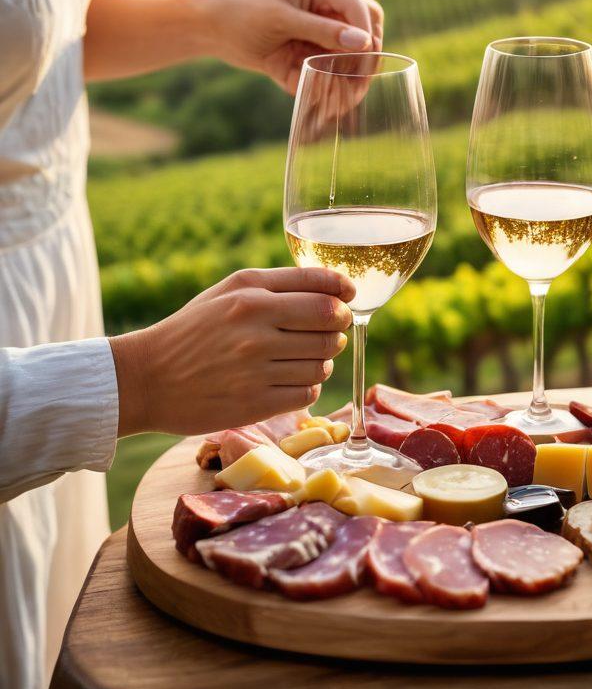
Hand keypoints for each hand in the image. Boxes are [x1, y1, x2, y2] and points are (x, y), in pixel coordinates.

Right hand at [109, 267, 353, 436]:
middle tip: (326, 331)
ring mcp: (256, 369)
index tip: (347, 299)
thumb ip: (281, 284)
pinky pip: (307, 393)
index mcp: (251, 296)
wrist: (146, 378)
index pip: (323, 294)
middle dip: (336, 328)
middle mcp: (256, 330)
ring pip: (322, 362)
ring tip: (303, 356)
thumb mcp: (229, 290)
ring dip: (323, 359)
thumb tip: (335, 290)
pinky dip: (309, 386)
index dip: (344, 296)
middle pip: (329, 328)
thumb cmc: (193, 328)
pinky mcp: (254, 404)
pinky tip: (291, 379)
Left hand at [200, 0, 384, 94]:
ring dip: (350, 76)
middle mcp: (325, 6)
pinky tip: (329, 103)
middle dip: (366, 57)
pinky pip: (329, 69)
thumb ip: (322, 31)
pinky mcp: (308, 51)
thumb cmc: (241, 13)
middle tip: (360, 83)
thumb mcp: (282, 20)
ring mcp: (318, 30)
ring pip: (350, 54)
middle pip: (364, 29)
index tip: (365, 61)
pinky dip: (331, 85)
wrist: (209, 29)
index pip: (359, 9)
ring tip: (346, 99)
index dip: (367, 34)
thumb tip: (363, 42)